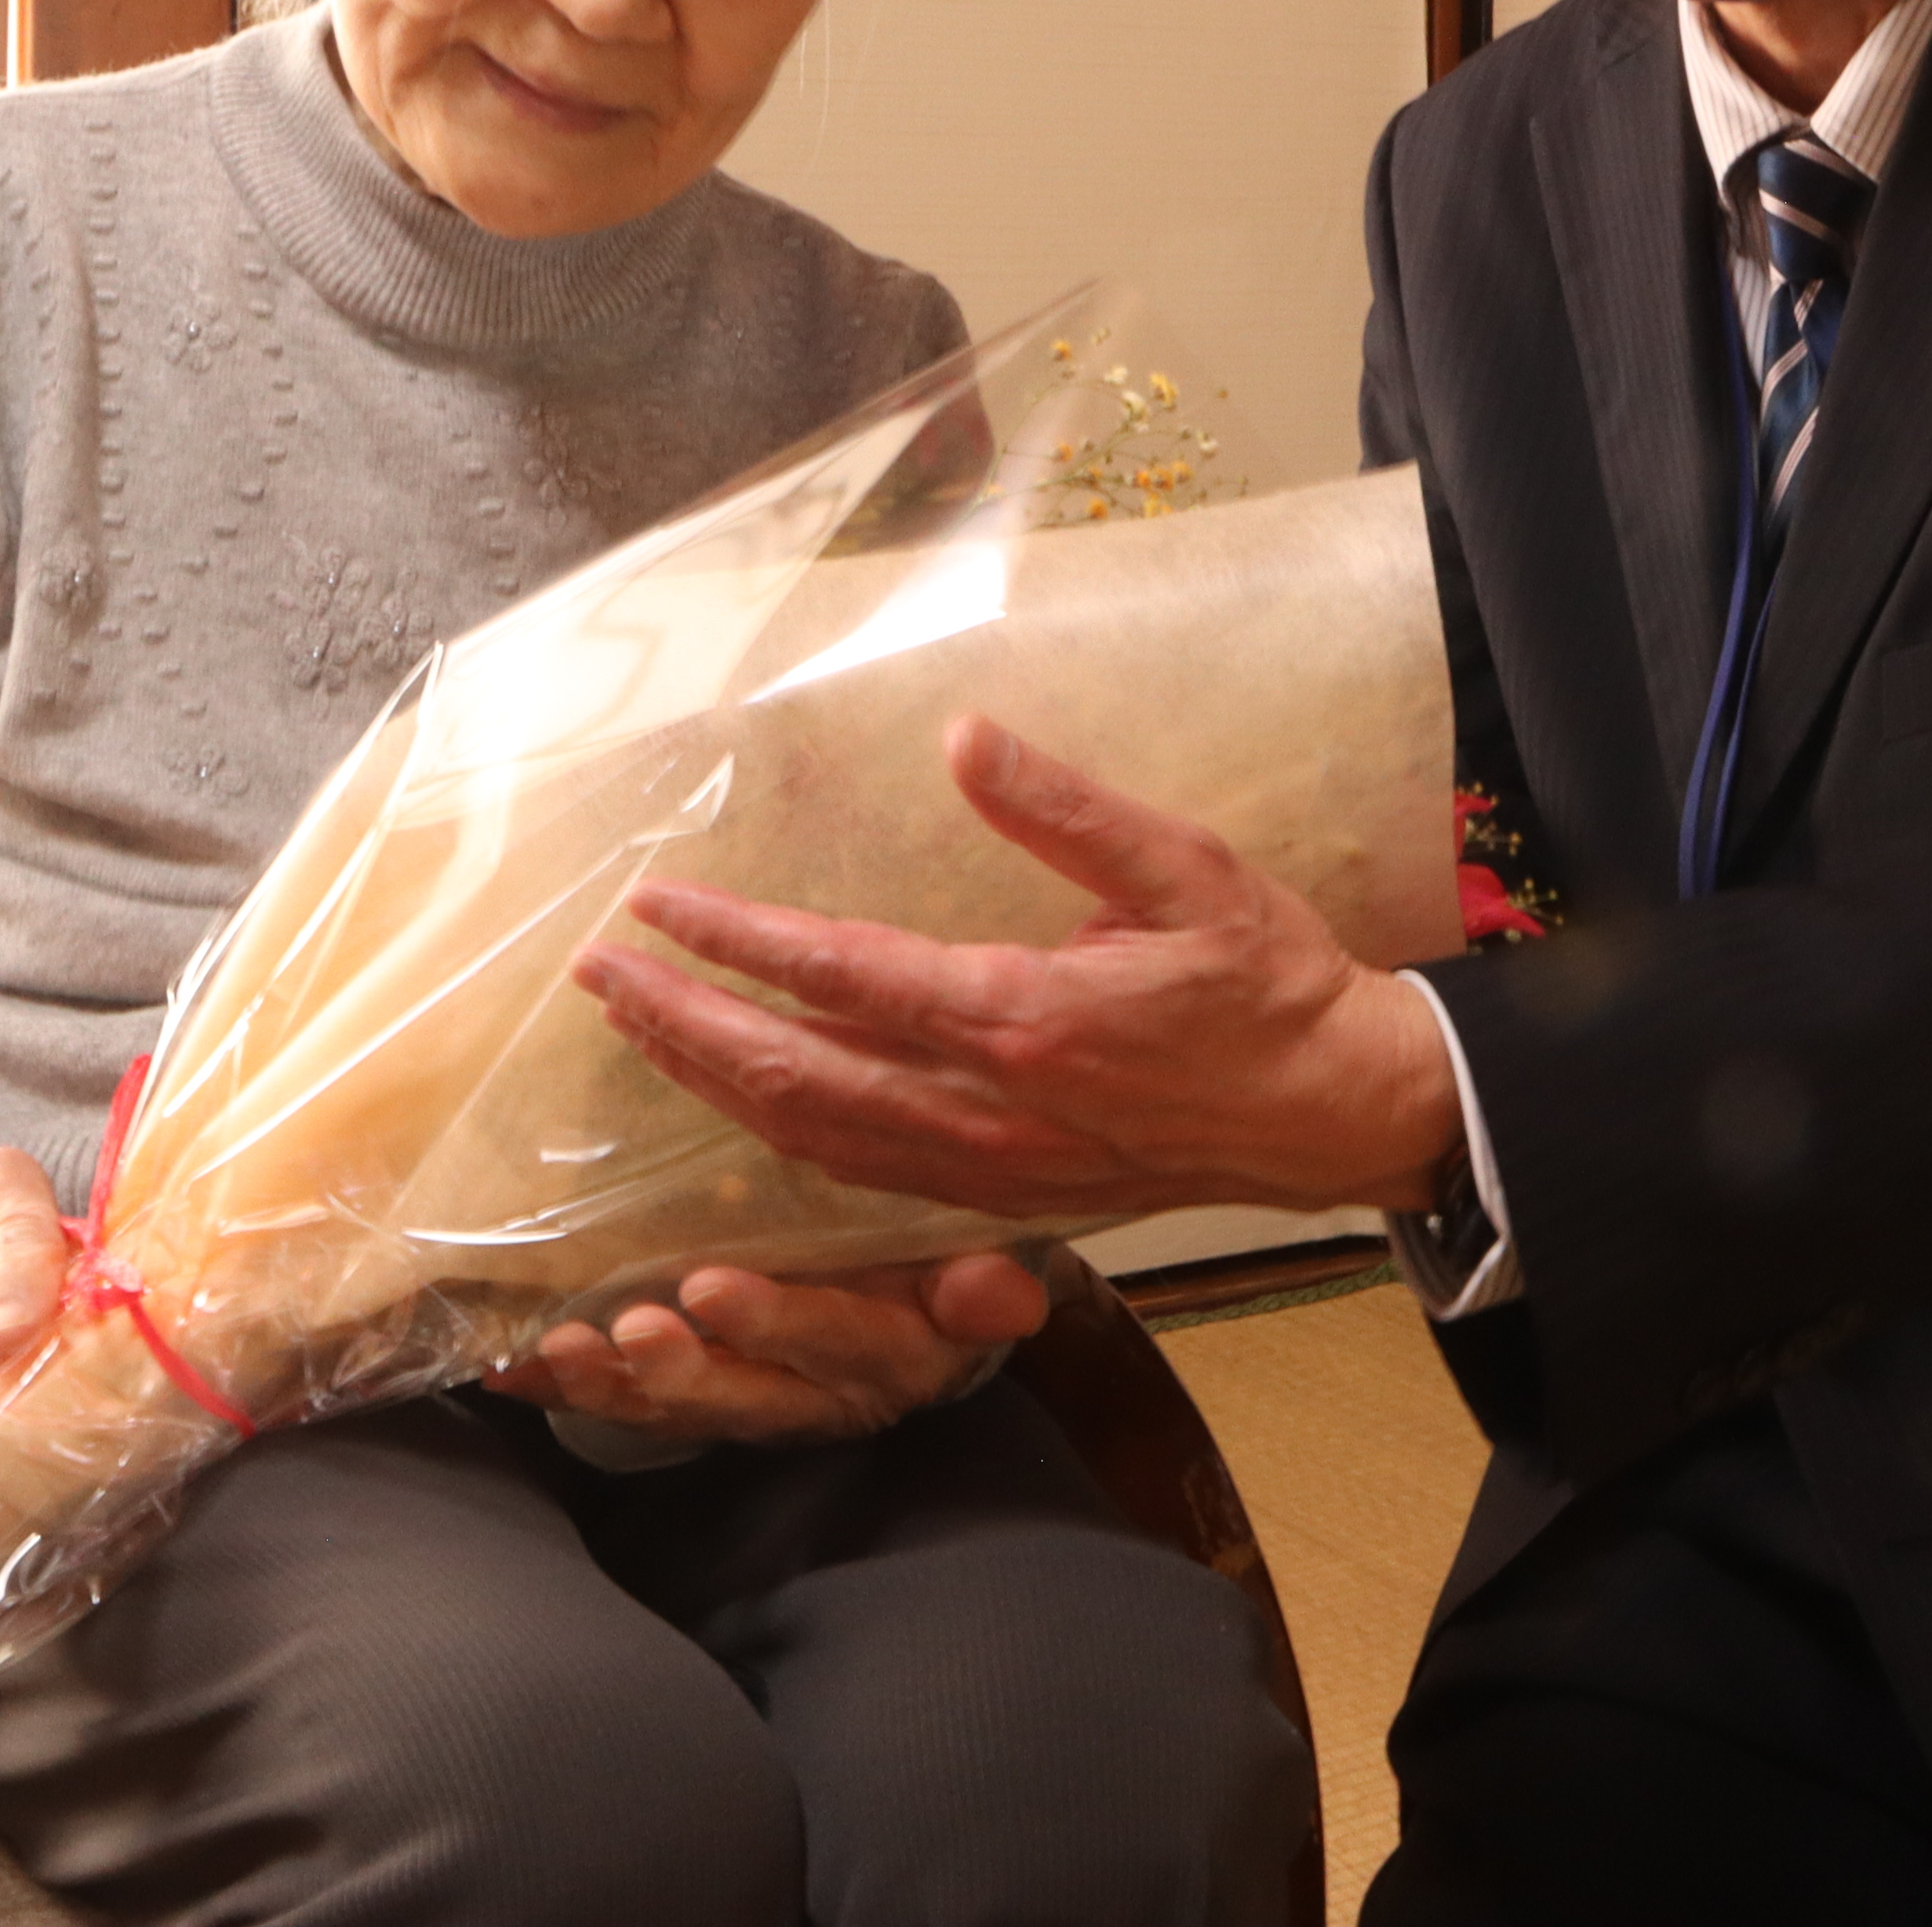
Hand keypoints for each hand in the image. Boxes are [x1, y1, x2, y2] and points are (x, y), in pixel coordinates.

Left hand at [481, 1252, 1049, 1443]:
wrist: (934, 1329)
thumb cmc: (944, 1278)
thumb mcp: (978, 1279)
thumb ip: (984, 1289)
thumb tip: (1004, 1291)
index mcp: (887, 1356)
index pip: (834, 1340)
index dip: (775, 1320)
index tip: (710, 1288)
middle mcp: (815, 1395)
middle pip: (743, 1395)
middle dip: (676, 1370)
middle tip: (624, 1332)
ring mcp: (753, 1405)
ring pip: (677, 1412)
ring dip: (609, 1388)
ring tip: (550, 1355)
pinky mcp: (703, 1401)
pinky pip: (627, 1409)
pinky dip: (559, 1394)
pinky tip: (502, 1372)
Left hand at [573, 713, 1462, 1219]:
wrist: (1333, 1109)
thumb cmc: (1265, 980)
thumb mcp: (1185, 866)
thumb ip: (1066, 808)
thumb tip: (964, 735)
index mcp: (1024, 1019)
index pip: (841, 978)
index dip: (736, 941)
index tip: (653, 904)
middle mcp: (988, 1108)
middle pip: (795, 1076)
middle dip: (683, 1022)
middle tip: (597, 970)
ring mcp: (990, 1168)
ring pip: (814, 1139)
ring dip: (714, 1082)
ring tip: (638, 1027)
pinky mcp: (1002, 1196)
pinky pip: (860, 1177)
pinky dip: (778, 1138)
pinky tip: (738, 1100)